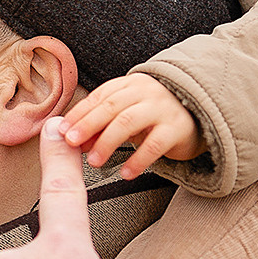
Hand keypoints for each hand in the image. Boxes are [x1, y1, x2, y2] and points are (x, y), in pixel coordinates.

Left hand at [63, 74, 203, 178]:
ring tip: (94, 161)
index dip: (79, 113)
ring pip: (129, 122)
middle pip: (111, 106)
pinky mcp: (178, 128)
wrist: (197, 118)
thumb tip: (71, 142)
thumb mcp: (125, 117)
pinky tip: (125, 173)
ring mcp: (162, 108)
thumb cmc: (152, 118)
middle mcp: (145, 92)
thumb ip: (100, 127)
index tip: (61, 130)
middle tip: (70, 143)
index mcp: (128, 85)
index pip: (99, 96)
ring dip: (107, 142)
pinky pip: (154, 145)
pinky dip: (137, 160)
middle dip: (88, 124)